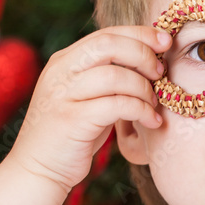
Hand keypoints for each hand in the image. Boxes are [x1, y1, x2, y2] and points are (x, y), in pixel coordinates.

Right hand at [8, 25, 170, 192]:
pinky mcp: (72, 120)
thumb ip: (107, 76)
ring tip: (155, 104)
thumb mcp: (86, 97)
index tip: (165, 42)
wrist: (38, 170)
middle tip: (161, 73)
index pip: (106, 34)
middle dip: (143, 55)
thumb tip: (150, 61)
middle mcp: (60, 72)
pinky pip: (117, 105)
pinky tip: (152, 122)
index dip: (140, 34)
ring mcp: (63, 95)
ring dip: (144, 88)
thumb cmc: (72, 135)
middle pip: (109, 45)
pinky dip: (141, 111)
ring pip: (115, 75)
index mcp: (64, 61)